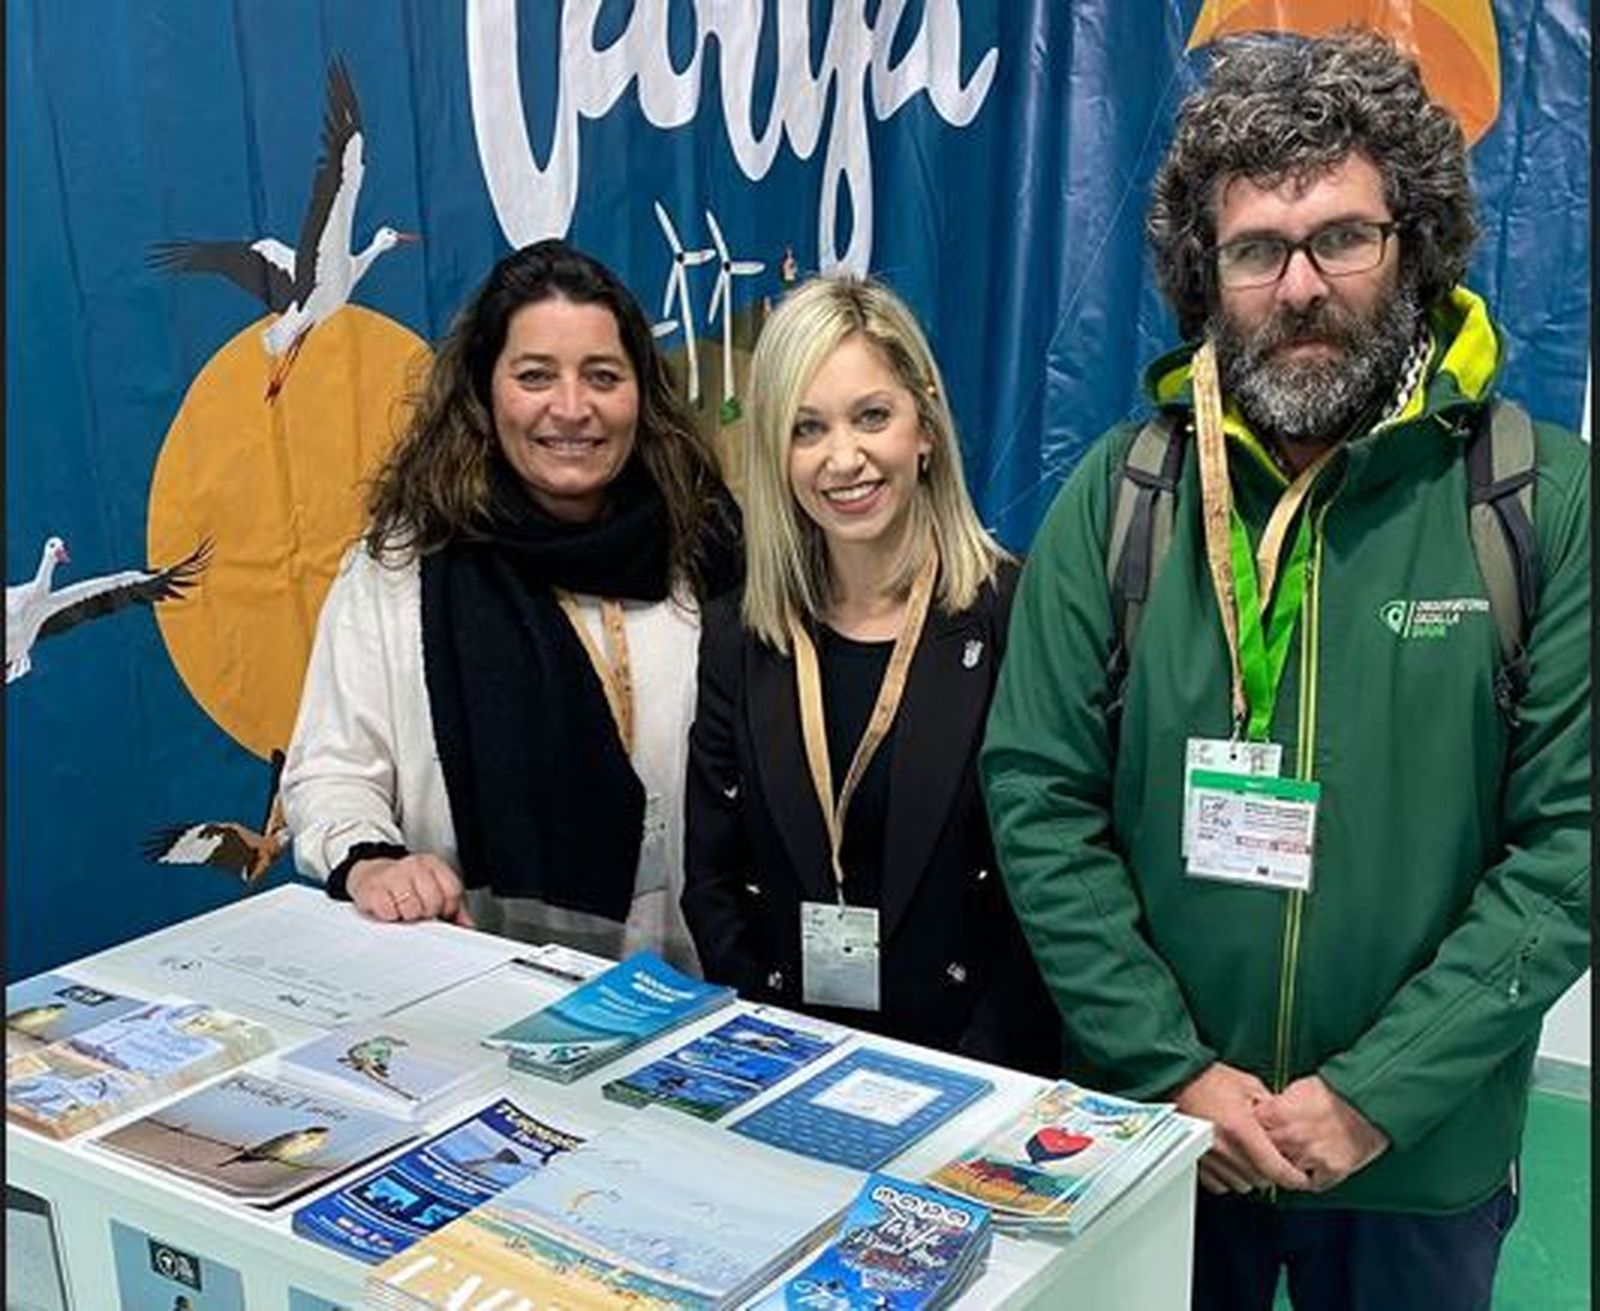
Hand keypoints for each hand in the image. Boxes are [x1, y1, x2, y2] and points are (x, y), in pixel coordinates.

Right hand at [346, 854, 473, 927]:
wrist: (372, 873)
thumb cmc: (406, 883)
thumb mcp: (432, 886)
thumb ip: (454, 906)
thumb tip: (467, 925)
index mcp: (432, 864)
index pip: (452, 891)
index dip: (448, 908)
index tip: (441, 911)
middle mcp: (414, 866)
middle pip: (433, 901)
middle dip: (427, 912)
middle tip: (419, 910)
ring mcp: (393, 876)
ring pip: (411, 909)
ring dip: (407, 915)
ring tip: (403, 909)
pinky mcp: (373, 889)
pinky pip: (389, 912)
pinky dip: (390, 916)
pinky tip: (390, 908)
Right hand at [1174, 1062, 1310, 1194]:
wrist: (1174, 1080)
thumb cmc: (1206, 1079)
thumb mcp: (1246, 1084)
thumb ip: (1270, 1106)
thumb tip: (1285, 1121)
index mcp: (1241, 1129)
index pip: (1275, 1168)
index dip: (1294, 1178)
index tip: (1301, 1178)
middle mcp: (1225, 1148)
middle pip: (1261, 1180)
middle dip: (1272, 1173)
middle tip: (1273, 1158)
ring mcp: (1210, 1158)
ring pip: (1242, 1185)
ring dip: (1251, 1176)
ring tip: (1251, 1158)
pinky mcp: (1197, 1162)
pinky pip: (1220, 1185)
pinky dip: (1230, 1178)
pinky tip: (1232, 1162)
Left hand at [1256, 1075, 1387, 1192]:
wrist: (1370, 1104)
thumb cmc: (1335, 1094)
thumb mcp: (1296, 1090)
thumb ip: (1273, 1107)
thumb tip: (1257, 1117)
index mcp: (1279, 1113)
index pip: (1248, 1131)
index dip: (1250, 1132)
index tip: (1253, 1133)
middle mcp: (1292, 1136)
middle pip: (1263, 1154)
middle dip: (1266, 1151)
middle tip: (1274, 1146)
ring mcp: (1311, 1156)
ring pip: (1284, 1172)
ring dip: (1286, 1166)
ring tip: (1295, 1153)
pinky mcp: (1330, 1171)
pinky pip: (1309, 1183)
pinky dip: (1308, 1177)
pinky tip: (1311, 1164)